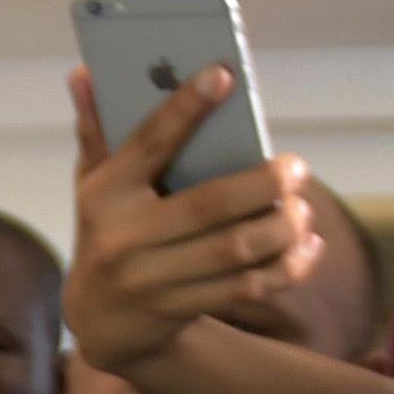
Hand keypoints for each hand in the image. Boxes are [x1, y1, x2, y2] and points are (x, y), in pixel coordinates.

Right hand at [63, 63, 323, 375]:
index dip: (186, 107)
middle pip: (209, 205)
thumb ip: (96, 130)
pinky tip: (308, 247)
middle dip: (264, 183)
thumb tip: (85, 72)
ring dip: (281, 229)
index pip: (149, 142)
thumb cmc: (106, 233)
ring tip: (302, 209)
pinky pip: (245, 288)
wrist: (98, 321)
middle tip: (297, 168)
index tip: (224, 75)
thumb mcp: (91, 185)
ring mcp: (151, 279)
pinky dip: (286, 268)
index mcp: (105, 193)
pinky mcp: (178, 310)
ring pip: (234, 250)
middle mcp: (125, 237)